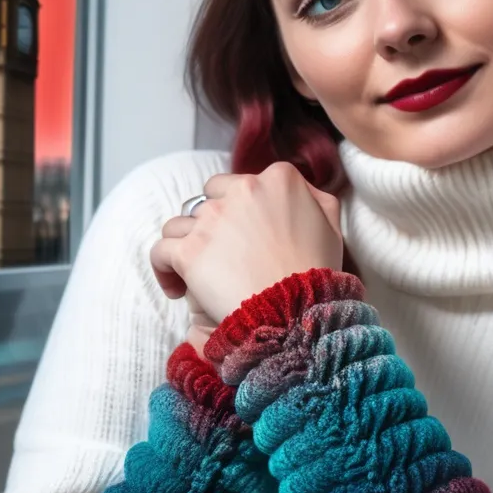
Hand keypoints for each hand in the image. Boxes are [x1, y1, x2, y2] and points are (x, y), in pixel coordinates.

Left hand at [150, 163, 344, 344]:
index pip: (243, 183)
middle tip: (223, 254)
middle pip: (209, 197)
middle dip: (213, 223)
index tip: (245, 236)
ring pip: (181, 223)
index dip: (241, 211)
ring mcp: (212, 220)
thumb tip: (300, 190)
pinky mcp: (189, 251)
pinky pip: (160, 251)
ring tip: (197, 273)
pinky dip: (164, 269)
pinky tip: (177, 288)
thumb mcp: (331, 226)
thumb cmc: (316, 274)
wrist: (297, 313)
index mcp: (279, 179)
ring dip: (187, 245)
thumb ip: (315, 199)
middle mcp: (243, 190)